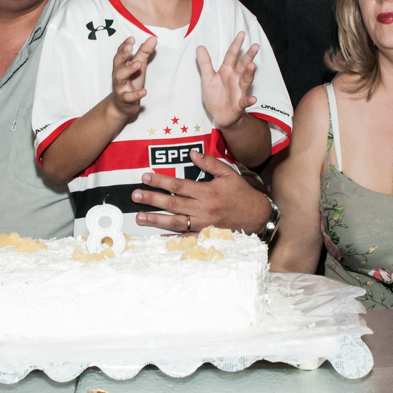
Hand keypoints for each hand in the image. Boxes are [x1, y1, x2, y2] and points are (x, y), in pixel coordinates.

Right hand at [111, 36, 156, 119]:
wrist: (122, 106)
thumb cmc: (130, 83)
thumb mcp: (138, 67)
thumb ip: (144, 53)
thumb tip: (153, 38)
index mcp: (121, 66)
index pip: (121, 53)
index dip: (124, 46)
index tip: (131, 38)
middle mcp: (118, 75)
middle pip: (117, 63)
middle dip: (122, 54)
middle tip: (129, 46)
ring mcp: (120, 87)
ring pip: (121, 77)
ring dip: (128, 70)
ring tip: (138, 64)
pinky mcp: (125, 99)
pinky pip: (128, 96)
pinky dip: (136, 94)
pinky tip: (144, 91)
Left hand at [132, 150, 271, 233]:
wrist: (257, 217)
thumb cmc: (242, 194)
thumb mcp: (229, 174)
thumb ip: (210, 163)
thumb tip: (192, 154)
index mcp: (207, 192)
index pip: (179, 185)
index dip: (161, 180)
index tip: (146, 177)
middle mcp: (203, 209)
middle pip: (173, 203)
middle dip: (152, 199)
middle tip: (135, 195)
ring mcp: (203, 225)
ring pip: (176, 222)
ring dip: (156, 219)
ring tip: (139, 217)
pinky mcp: (205, 236)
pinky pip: (186, 238)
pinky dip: (172, 239)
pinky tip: (157, 237)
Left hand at [197, 31, 258, 128]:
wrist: (219, 115)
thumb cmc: (215, 96)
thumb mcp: (207, 78)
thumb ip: (205, 63)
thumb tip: (199, 46)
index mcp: (227, 71)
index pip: (232, 55)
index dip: (236, 45)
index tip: (241, 34)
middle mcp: (235, 78)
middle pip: (242, 65)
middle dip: (248, 56)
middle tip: (255, 46)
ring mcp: (239, 90)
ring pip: (246, 80)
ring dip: (249, 73)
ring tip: (253, 66)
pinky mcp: (240, 103)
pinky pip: (245, 101)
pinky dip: (249, 100)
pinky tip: (253, 98)